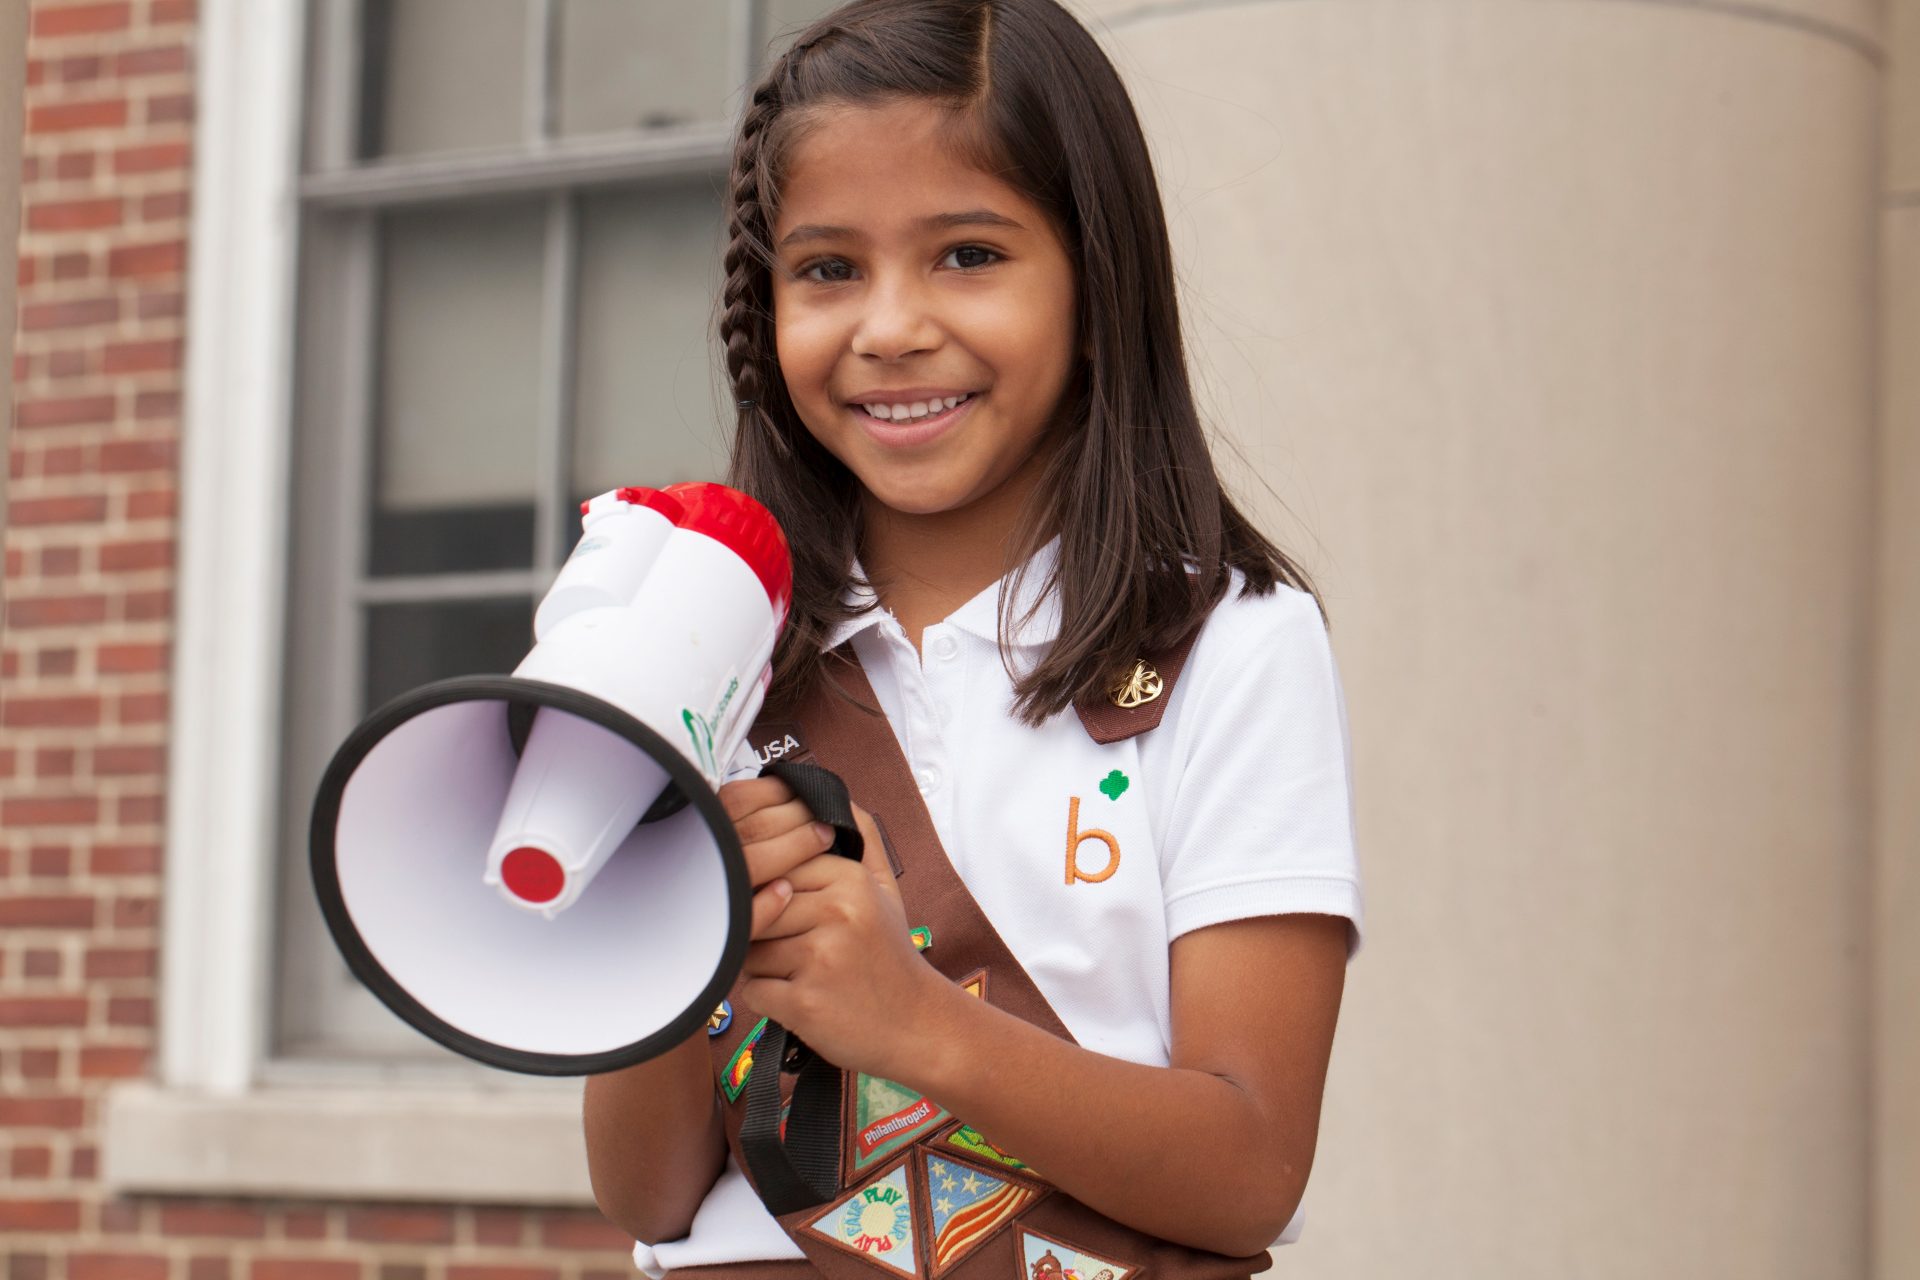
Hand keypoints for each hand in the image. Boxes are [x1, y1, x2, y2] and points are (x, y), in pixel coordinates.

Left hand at [729, 791, 944, 1079]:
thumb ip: (862, 838)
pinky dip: (768, 1000)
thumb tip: (834, 795)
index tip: (794, 915)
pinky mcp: (805, 1002)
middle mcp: (837, 913)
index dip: (773, 896)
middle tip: (797, 950)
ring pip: (748, 951)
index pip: (775, 870)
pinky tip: (801, 1000)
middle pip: (757, 910)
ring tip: (802, 975)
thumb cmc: (889, 956)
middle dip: (763, 933)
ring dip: (763, 968)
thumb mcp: (886, 889)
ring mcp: (821, 958)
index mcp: (850, 879)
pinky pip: (753, 992)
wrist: (918, 1025)